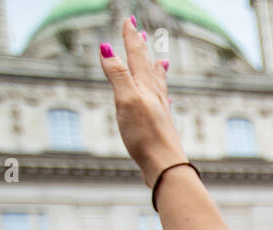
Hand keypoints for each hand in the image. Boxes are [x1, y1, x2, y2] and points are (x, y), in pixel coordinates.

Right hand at [98, 18, 185, 186]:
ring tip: (161, 61)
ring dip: (156, 70)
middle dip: (141, 49)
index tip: (128, 20)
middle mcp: (155, 96)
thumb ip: (117, 75)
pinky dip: (162, 97)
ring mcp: (159, 112)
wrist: (165, 167)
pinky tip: (166, 101)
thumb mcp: (126, 100)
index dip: (130, 38)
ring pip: (158, 85)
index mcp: (145, 87)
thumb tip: (105, 49)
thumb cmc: (146, 136)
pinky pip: (162, 105)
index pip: (135, 56)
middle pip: (147, 67)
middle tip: (141, 33)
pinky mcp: (161, 127)